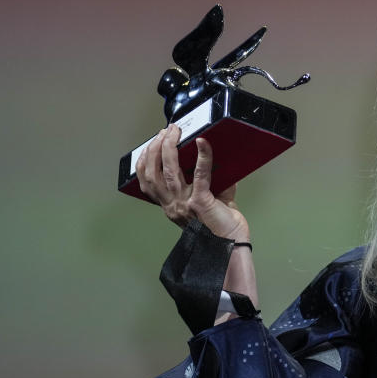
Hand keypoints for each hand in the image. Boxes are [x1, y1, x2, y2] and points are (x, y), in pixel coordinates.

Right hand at [135, 124, 249, 241]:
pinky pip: (199, 174)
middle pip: (152, 173)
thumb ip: (209, 181)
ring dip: (169, 148)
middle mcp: (172, 205)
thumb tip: (215, 157)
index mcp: (170, 206)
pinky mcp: (201, 202)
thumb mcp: (208, 201)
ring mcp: (184, 203)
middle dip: (155, 148)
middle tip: (166, 132)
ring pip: (168, 171)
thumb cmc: (222, 226)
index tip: (152, 143)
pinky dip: (202, 156)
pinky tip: (203, 143)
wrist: (231, 245)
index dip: (145, 160)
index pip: (146, 181)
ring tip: (174, 133)